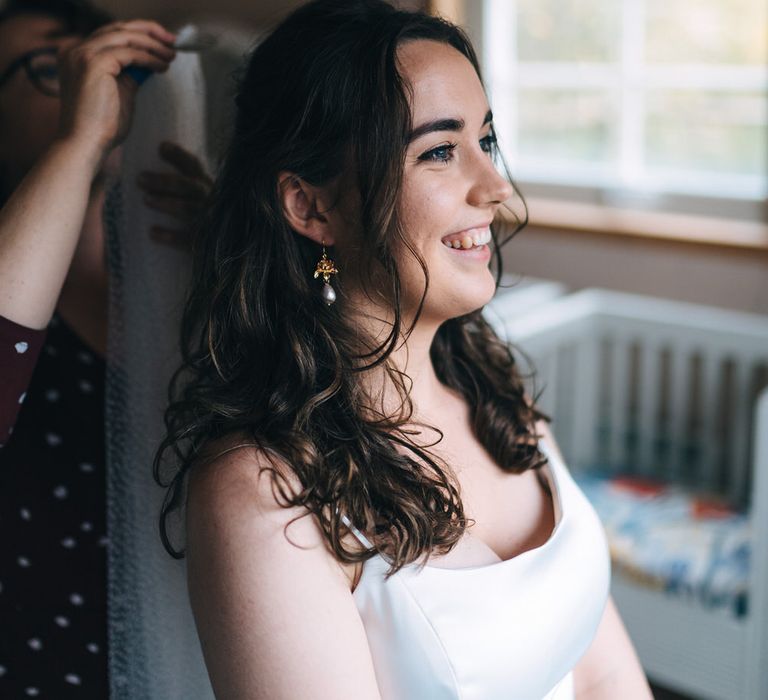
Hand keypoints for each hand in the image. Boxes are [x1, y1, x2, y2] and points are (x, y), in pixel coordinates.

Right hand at [57, 20, 176, 166]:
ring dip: (152, 44)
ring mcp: (82, 54)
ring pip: (124, 36)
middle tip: (171, 40)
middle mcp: (75, 50)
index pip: (111, 34)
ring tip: (171, 54)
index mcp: (76, 56)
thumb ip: (129, 75)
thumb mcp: (119, 93)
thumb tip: (147, 63)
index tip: (162, 42)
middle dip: (148, 32)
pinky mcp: (93, 63)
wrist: (85, 144)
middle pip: (117, 28)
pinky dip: (149, 58)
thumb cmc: (102, 127)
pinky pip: (129, 53)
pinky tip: (162, 66)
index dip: (139, 34)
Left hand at [137, 141, 212, 249]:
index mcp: (204, 185)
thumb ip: (171, 187)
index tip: (161, 147)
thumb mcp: (188, 198)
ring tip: (146, 200)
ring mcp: (209, 221)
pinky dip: (170, 236)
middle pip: (189, 186)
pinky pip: (188, 239)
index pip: (193, 166)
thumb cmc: (192, 221)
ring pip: (188, 209)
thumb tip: (138, 178)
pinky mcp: (204, 244)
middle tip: (139, 179)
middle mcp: (209, 201)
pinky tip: (152, 232)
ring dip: (166, 203)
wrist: (217, 254)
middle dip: (165, 182)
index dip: (179, 156)